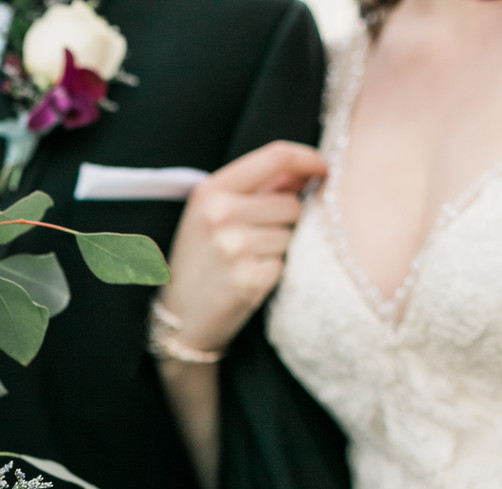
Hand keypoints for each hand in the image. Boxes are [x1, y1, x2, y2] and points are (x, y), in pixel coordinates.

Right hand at [157, 140, 327, 353]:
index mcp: (210, 191)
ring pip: (292, 234)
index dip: (308, 159)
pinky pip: (286, 263)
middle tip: (253, 241)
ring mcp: (235, 247)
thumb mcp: (211, 215)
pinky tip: (247, 280)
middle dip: (285, 220)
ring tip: (245, 262)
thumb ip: (257, 188)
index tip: (323, 170)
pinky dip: (273, 272)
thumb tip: (307, 172)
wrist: (178, 319)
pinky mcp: (250, 278)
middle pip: (291, 203)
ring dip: (279, 248)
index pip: (275, 157)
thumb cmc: (200, 262)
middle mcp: (221, 214)